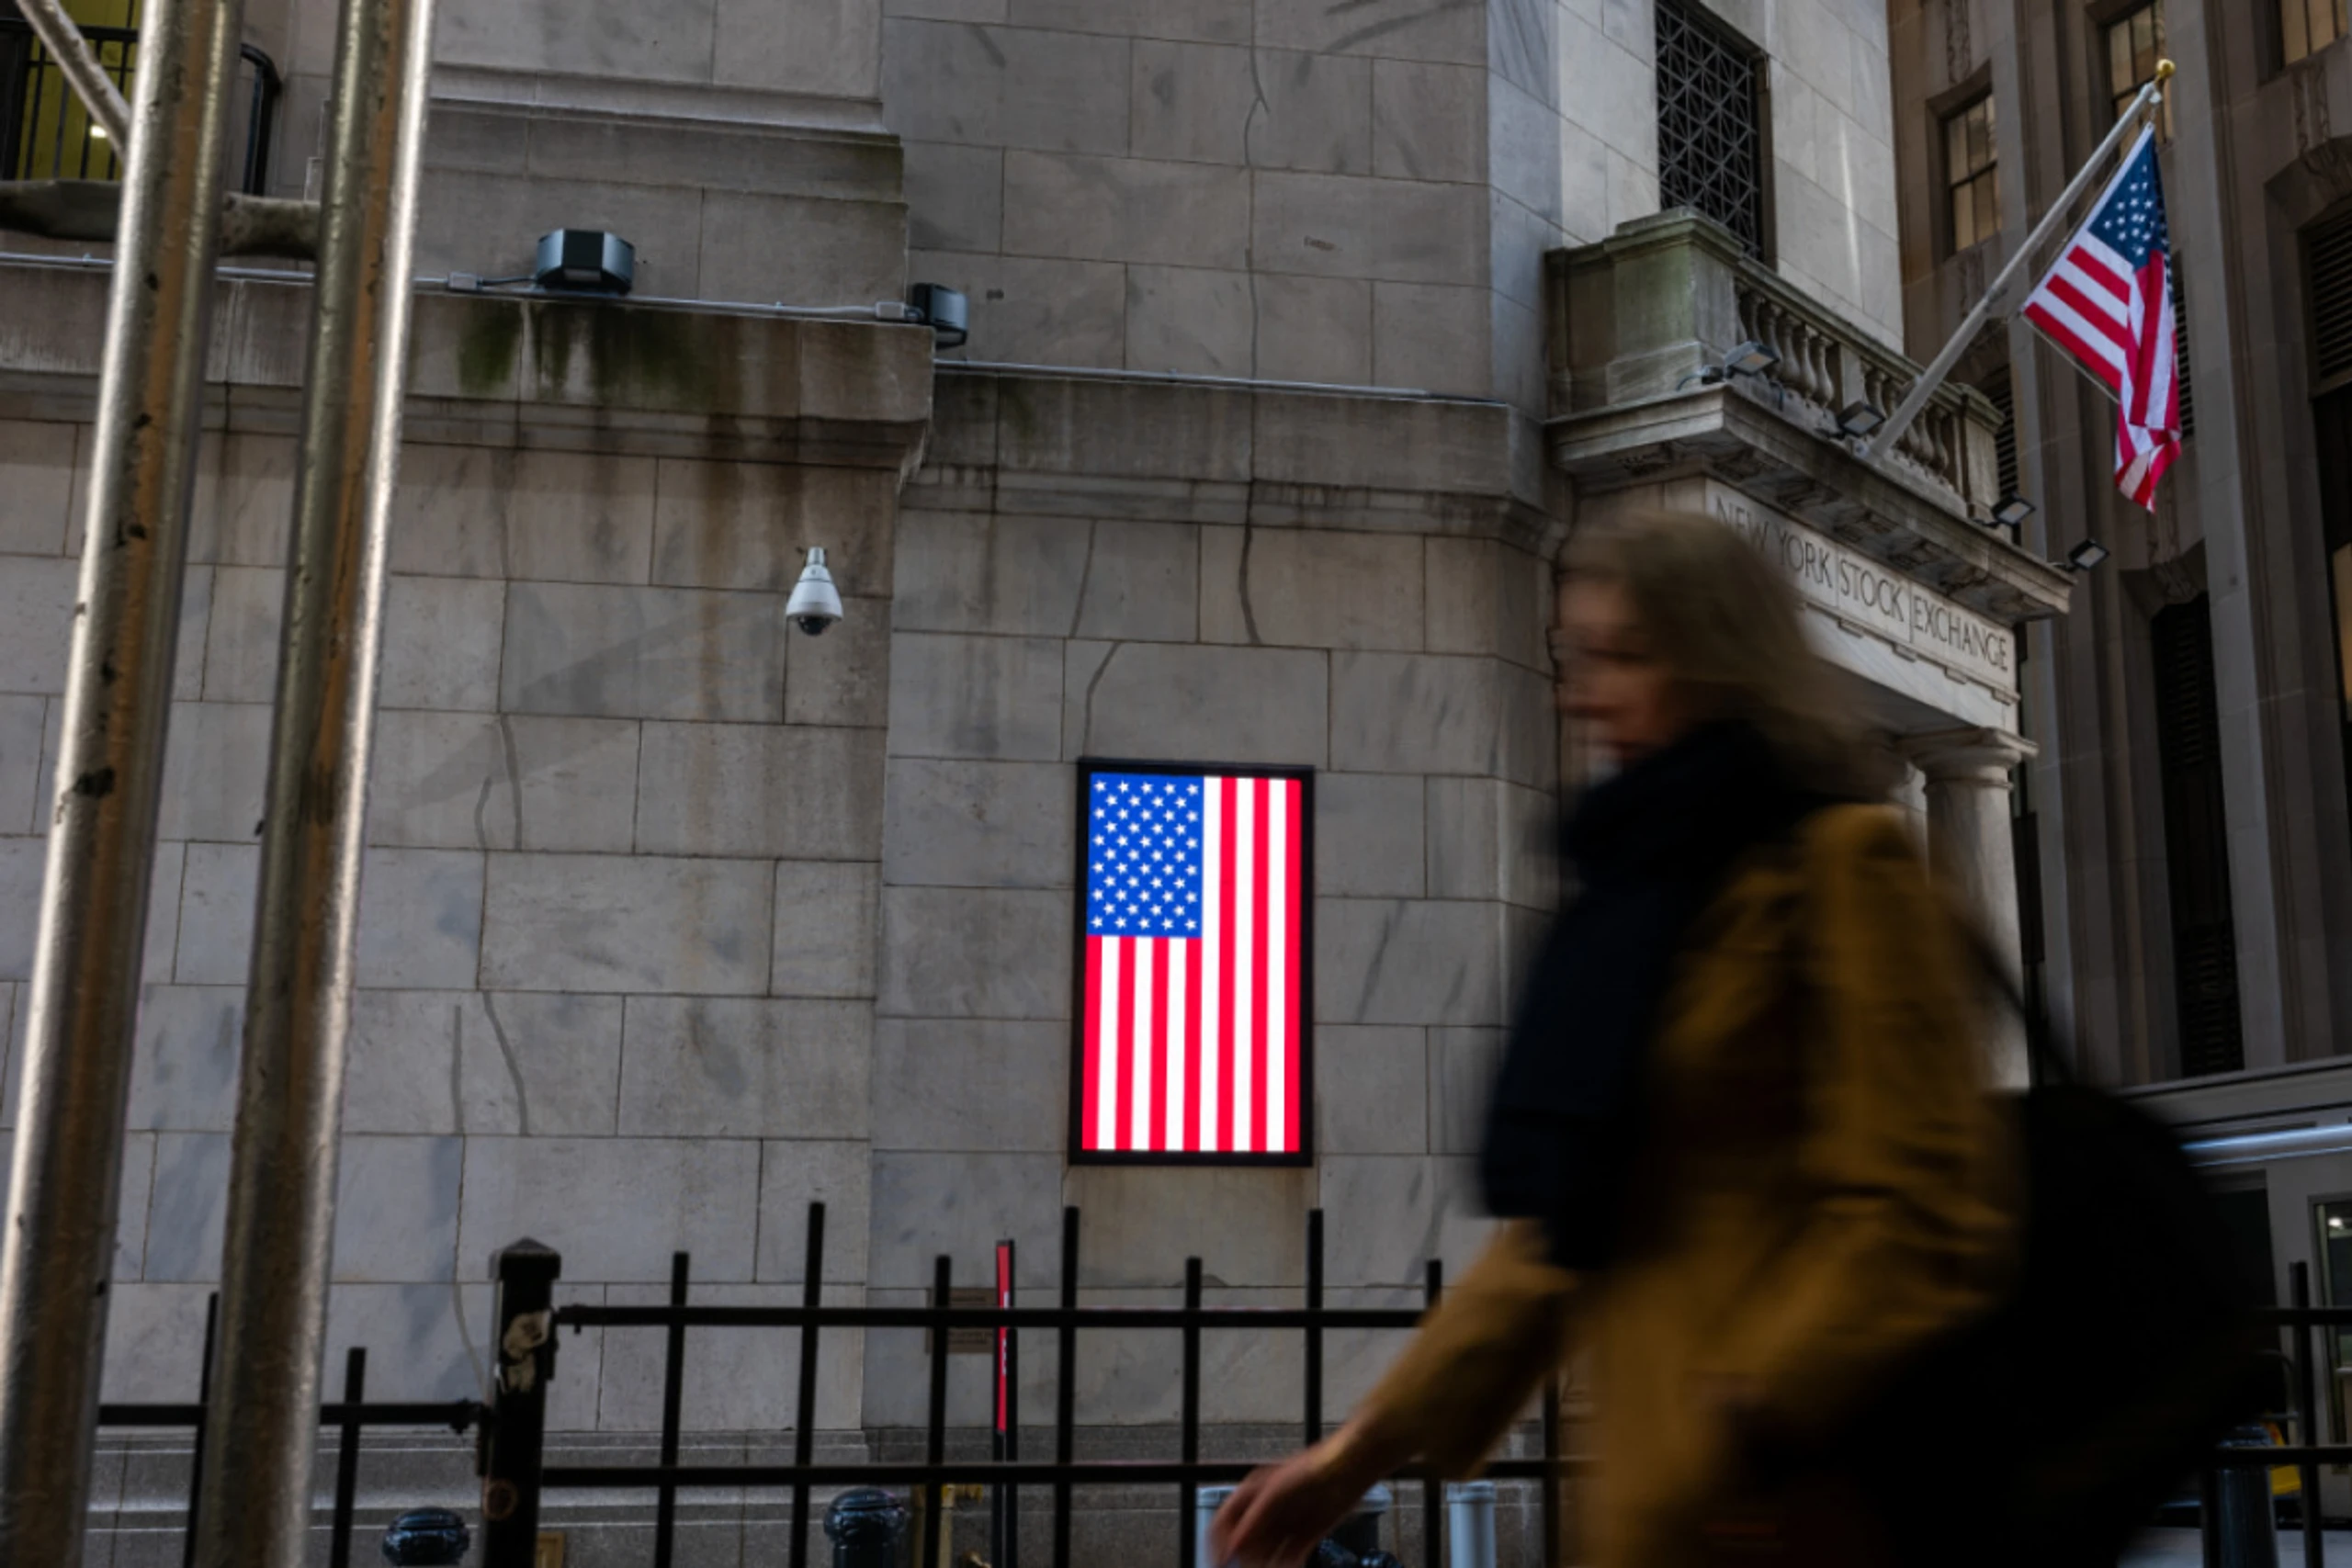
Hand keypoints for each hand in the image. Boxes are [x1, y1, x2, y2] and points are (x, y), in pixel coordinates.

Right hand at [1209, 1437, 1375, 1567]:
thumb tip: (1234, 1544)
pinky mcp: (1305, 1536)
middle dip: (1246, 1559)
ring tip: (1274, 1566)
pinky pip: (1289, 1558)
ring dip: (1266, 1565)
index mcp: (1251, 1495)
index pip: (1223, 1524)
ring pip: (1266, 1555)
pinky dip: (1287, 1566)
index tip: (1220, 1564)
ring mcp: (1284, 1525)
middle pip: (1245, 1544)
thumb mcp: (1275, 1490)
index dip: (1218, 1545)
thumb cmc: (1312, 1467)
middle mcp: (1265, 1511)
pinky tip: (1290, 1567)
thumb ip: (1253, 1518)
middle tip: (1253, 1566)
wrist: (1349, 1467)